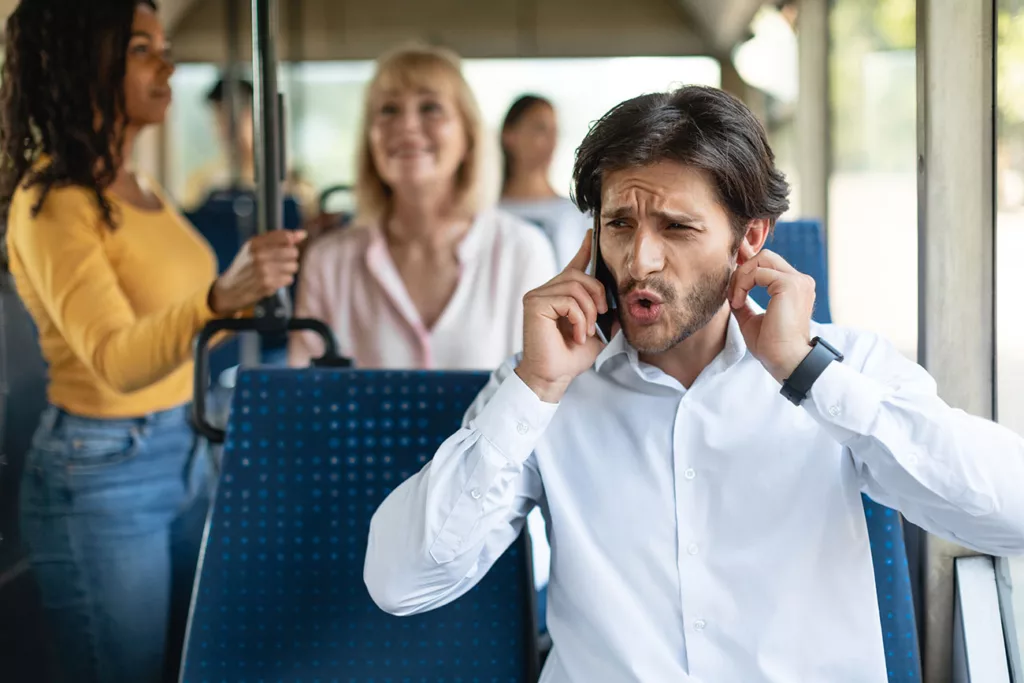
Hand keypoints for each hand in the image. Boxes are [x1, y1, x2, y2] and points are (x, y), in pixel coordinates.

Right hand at [209, 230, 306, 315]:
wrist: (229, 290)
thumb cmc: (245, 266)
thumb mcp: (255, 247)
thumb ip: (279, 238)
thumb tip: (303, 234)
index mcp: (255, 243)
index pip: (286, 237)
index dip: (290, 242)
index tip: (286, 246)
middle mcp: (259, 255)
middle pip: (293, 252)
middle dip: (290, 257)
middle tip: (279, 262)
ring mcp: (263, 270)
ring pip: (293, 266)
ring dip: (287, 270)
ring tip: (275, 272)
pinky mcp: (267, 285)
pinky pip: (289, 279)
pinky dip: (283, 280)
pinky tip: (273, 281)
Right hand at [515, 231, 608, 402]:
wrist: (553, 377)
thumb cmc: (569, 358)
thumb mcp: (597, 334)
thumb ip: (605, 316)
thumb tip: (618, 304)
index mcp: (558, 295)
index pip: (572, 266)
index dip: (584, 249)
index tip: (591, 234)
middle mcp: (544, 291)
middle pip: (578, 274)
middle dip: (597, 293)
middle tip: (602, 317)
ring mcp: (536, 296)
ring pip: (574, 286)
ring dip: (589, 311)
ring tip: (587, 331)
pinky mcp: (534, 304)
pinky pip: (567, 299)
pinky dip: (579, 318)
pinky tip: (577, 334)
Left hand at [727, 249, 814, 383]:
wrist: (785, 360)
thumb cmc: (770, 345)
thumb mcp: (751, 319)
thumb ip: (743, 301)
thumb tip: (729, 290)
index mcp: (794, 287)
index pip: (767, 265)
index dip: (745, 272)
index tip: (732, 293)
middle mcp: (800, 280)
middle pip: (764, 256)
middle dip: (742, 270)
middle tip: (732, 294)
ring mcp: (797, 281)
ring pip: (761, 259)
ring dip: (741, 277)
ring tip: (735, 300)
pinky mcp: (790, 284)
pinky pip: (757, 273)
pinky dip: (742, 285)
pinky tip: (738, 303)